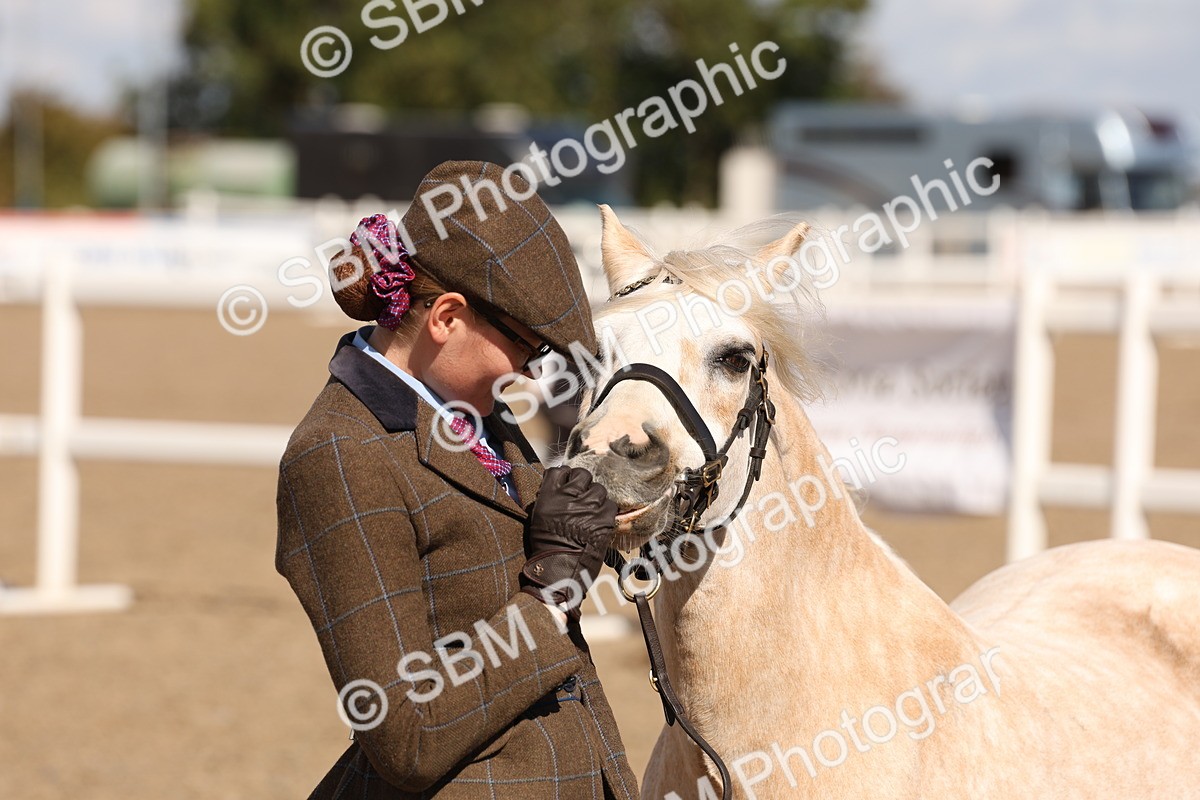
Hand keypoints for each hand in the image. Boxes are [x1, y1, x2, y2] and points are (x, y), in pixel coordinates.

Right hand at [520, 466, 616, 617]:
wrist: (558, 572)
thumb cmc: (546, 547)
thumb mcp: (538, 517)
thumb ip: (548, 498)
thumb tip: (559, 488)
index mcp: (549, 496)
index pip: (560, 470)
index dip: (566, 476)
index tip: (568, 483)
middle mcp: (568, 497)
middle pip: (582, 474)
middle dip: (583, 483)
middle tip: (582, 496)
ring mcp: (588, 507)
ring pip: (599, 489)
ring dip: (596, 498)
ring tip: (591, 511)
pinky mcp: (603, 520)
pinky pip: (610, 506)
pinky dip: (606, 512)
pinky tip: (599, 521)